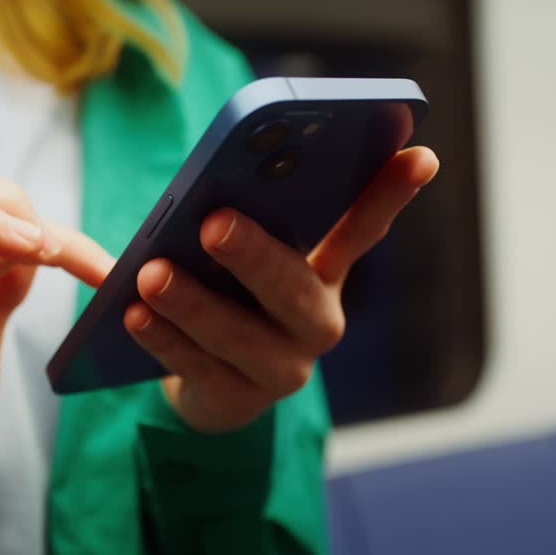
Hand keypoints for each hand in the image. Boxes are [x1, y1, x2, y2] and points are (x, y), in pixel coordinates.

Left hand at [124, 146, 438, 433]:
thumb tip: (218, 184)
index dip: (392, 192)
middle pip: (295, 288)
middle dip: (255, 254)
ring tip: (151, 275)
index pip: (363, 227)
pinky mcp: (238, 403)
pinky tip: (134, 317)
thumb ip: (243, 219)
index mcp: (323, 272)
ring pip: (241, 336)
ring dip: (194, 303)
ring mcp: (283, 368)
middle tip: (214, 221)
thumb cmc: (224, 295)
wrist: (206, 385)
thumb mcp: (238, 255)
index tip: (421, 152)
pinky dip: (164, 342)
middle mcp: (315, 320)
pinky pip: (198, 370)